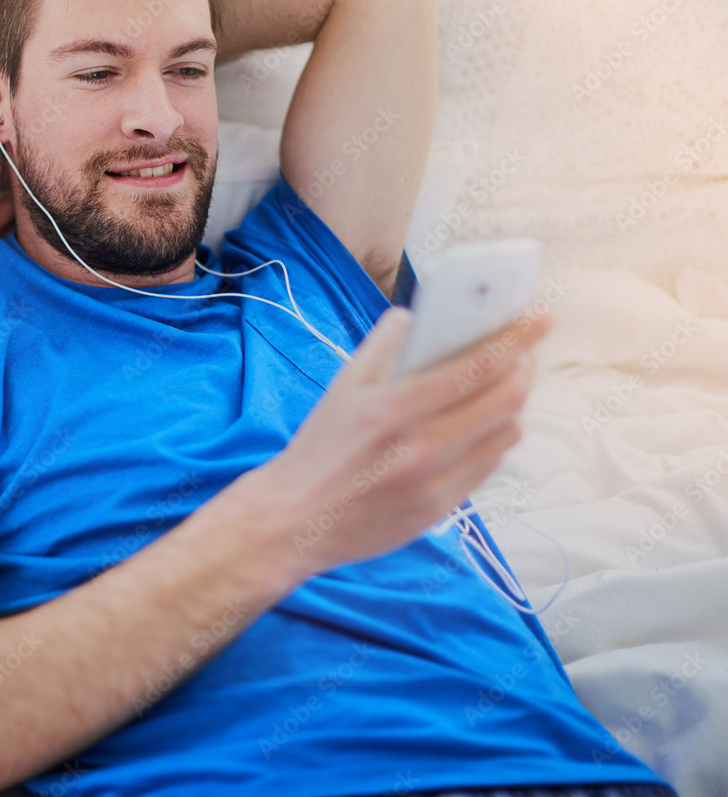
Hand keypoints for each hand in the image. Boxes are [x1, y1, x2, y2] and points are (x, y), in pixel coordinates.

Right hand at [243, 308, 554, 578]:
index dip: (517, 339)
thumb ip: (383, 346)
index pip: (476, 365)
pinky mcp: (440, 510)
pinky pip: (489, 465)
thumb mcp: (343, 387)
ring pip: (506, 434)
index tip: (540, 321)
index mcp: (391, 408)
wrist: (296, 519)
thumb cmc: (319, 449)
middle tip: (522, 353)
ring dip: (513, 404)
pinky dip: (495, 439)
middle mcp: (418, 447)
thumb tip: (418, 316)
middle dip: (523, 368)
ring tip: (502, 388)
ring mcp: (433, 483)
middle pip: (504, 400)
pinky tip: (482, 426)